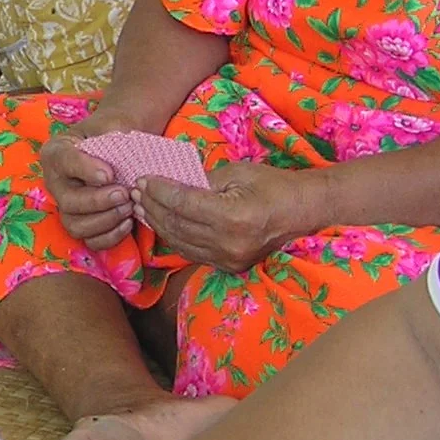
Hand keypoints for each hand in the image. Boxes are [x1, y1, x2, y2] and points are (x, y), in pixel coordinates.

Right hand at [34, 124, 137, 249]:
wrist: (125, 143)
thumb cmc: (116, 131)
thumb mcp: (113, 123)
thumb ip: (111, 137)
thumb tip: (110, 170)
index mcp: (56, 152)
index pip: (62, 161)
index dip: (84, 170)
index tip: (110, 174)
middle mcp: (55, 182)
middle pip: (67, 201)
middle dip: (98, 201)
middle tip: (125, 193)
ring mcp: (67, 206)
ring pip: (75, 225)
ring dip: (105, 220)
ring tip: (128, 207)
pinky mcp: (83, 223)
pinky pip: (90, 241)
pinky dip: (110, 236)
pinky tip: (128, 222)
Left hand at [134, 160, 311, 274]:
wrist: (304, 211)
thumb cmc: (273, 185)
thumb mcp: (237, 173)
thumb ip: (202, 180)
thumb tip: (170, 182)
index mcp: (232, 216)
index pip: (182, 203)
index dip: (159, 191)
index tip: (143, 180)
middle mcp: (228, 242)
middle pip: (177, 225)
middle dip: (152, 207)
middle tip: (136, 192)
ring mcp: (228, 258)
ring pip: (180, 242)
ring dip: (158, 224)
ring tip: (142, 206)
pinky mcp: (229, 266)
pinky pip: (192, 252)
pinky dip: (174, 237)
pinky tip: (162, 223)